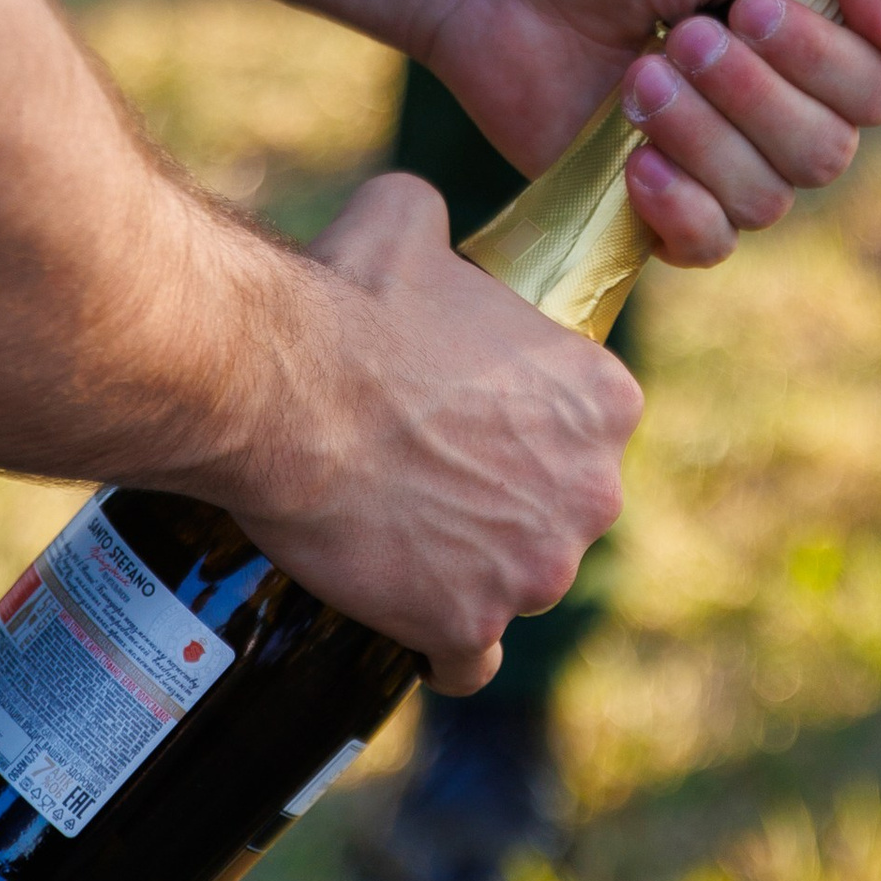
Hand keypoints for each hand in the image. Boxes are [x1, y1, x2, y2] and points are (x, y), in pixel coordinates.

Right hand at [233, 176, 641, 691]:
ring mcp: (535, 569)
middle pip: (562, 509)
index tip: (476, 423)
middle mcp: (593, 490)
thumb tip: (430, 220)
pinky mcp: (469, 625)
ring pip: (521, 582)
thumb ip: (449, 229)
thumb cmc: (349, 298)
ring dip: (478, 570)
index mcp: (603, 398)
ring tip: (407, 540)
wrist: (277, 386)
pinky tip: (413, 623)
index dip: (529, 427)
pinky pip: (471, 660)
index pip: (587, 428)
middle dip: (510, 501)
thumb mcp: (413, 219)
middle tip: (431, 476)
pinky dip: (444, 647)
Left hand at [418, 0, 880, 267]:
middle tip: (682, 33)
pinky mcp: (658, 211)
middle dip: (750, 92)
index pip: (877, 90)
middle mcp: (783, 112)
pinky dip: (678, 206)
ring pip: (767, 199)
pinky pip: (711, 246)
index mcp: (818, 39)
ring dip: (698, 132)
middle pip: (828, 152)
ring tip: (637, 76)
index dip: (819, 58)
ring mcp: (722, 167)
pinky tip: (635, 159)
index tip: (747, 3)